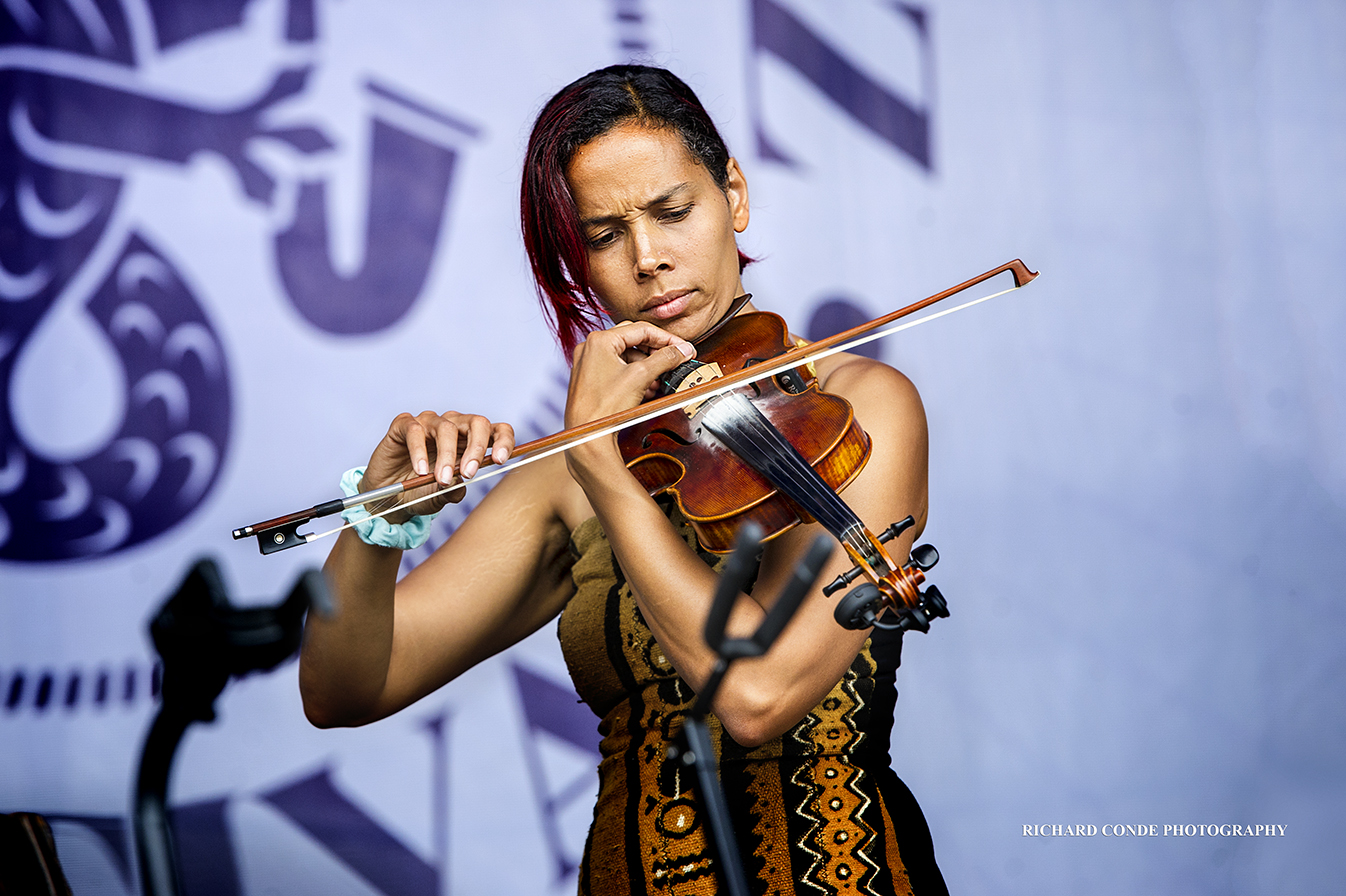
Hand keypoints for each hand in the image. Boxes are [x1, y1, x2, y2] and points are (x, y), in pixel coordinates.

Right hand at [362, 411, 514, 521]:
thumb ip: (455, 489)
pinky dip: (419, 451)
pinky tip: (420, 471)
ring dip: (447, 455)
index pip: (498, 430)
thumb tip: (462, 481)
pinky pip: (415, 430)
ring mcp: (429, 424)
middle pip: (477, 423)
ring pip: (447, 427)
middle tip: (469, 473)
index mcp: (472, 442)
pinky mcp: (404, 425)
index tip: (500, 459)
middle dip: (476, 448)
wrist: (389, 499)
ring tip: (441, 479)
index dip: (504, 440)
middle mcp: (454, 427)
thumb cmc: (421, 493)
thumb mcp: (442, 496)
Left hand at [565, 321, 695, 429]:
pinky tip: (647, 388)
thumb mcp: (641, 377)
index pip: (641, 329)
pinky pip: (617, 369)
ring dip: (647, 366)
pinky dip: (634, 376)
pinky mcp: (590, 378)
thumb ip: (665, 359)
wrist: (587, 436)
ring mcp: (588, 363)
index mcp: (600, 340)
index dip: (666, 338)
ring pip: (626, 356)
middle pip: (634, 341)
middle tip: (675, 359)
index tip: (682, 347)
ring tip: (662, 379)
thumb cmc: (604, 408)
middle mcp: (591, 348)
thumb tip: (682, 350)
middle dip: (656, 352)